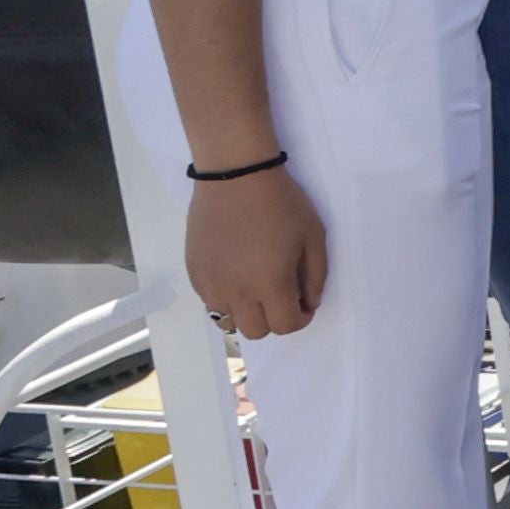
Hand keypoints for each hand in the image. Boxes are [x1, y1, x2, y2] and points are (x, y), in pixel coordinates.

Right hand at [184, 170, 330, 340]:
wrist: (235, 176)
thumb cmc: (280, 203)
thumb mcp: (313, 236)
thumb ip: (315, 276)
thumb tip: (309, 302)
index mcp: (270, 284)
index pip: (285, 326)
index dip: (300, 318)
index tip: (302, 301)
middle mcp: (237, 291)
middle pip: (255, 332)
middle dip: (273, 319)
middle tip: (280, 294)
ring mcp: (211, 283)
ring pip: (228, 320)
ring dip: (246, 311)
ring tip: (254, 285)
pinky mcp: (194, 271)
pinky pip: (210, 300)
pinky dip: (225, 296)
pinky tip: (234, 272)